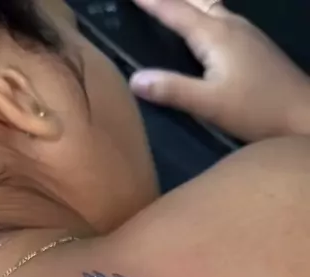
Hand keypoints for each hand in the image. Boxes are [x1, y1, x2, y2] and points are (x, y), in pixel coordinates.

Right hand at [129, 0, 309, 141]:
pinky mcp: (255, 45)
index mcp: (215, 35)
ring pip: (211, 6)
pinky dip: (205, 13)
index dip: (153, 2)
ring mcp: (246, 33)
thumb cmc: (256, 110)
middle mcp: (230, 25)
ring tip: (174, 4)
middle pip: (196, 1)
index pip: (176, 11)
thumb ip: (172, 90)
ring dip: (190, 2)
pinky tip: (204, 25)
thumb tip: (134, 79)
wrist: (303, 114)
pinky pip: (222, 17)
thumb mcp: (209, 104)